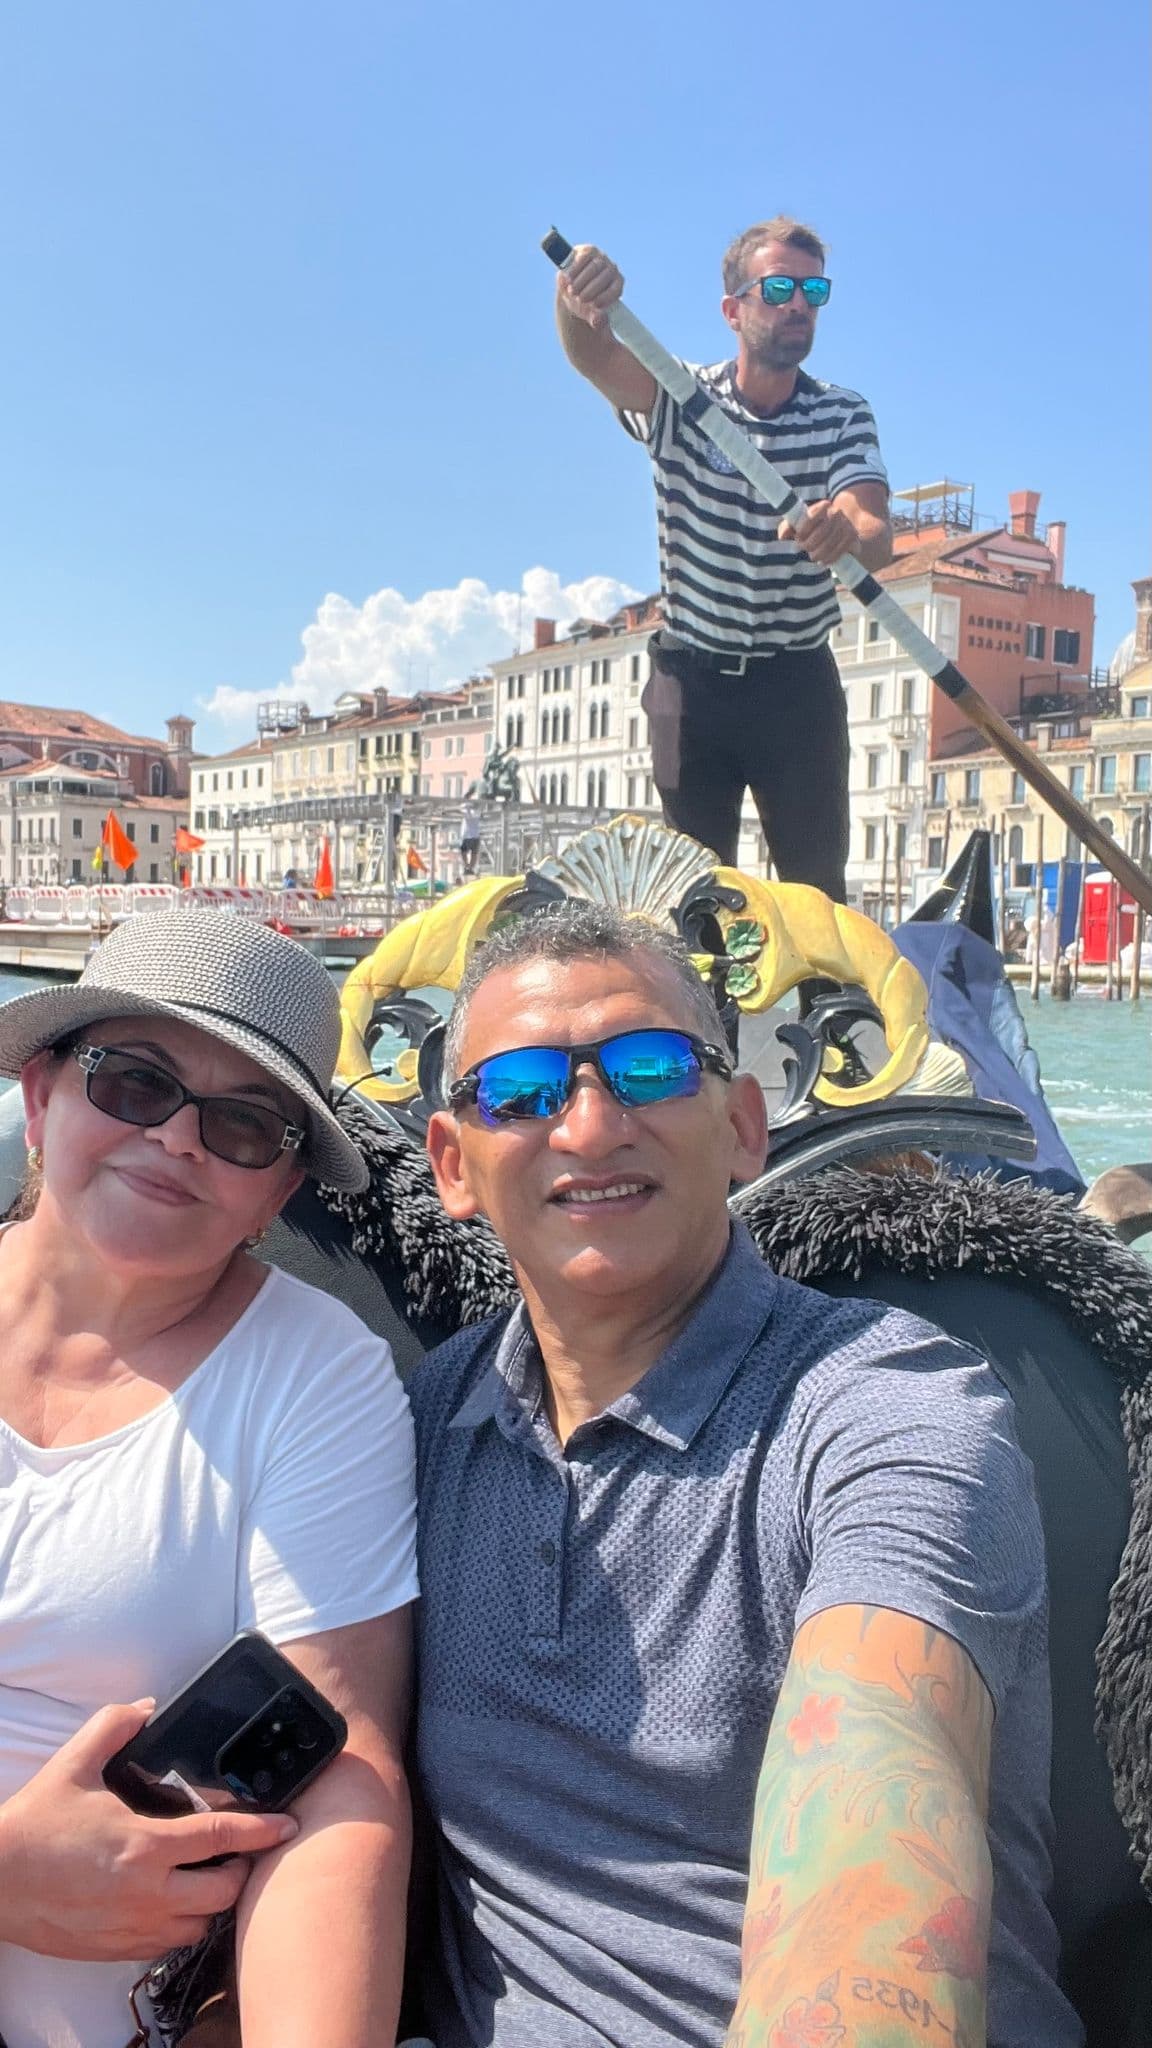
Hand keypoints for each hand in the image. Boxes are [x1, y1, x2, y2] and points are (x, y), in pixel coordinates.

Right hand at [0, 1701, 298, 1961]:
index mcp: (144, 1846)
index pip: (221, 1839)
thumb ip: (116, 1725)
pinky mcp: (116, 1950)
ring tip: (209, 1875)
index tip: (288, 1824)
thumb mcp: (75, 1762)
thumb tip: (149, 1709)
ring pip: (200, 1926)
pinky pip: (167, 1944)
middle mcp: (146, 1893)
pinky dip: (180, 1925)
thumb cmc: (35, 1825)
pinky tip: (173, 1900)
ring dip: (213, 1902)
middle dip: (242, 1870)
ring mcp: (132, 1927)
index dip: (262, 1830)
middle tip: (241, 1850)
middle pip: (224, 1892)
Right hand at [557, 244, 623, 328]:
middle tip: (579, 300)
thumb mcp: (590, 314)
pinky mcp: (588, 251)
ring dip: (582, 281)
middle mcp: (612, 269)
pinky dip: (575, 270)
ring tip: (572, 292)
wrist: (573, 289)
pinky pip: (583, 258)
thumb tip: (597, 321)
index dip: (605, 298)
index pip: (615, 289)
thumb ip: (595, 319)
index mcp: (617, 284)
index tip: (594, 306)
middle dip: (591, 290)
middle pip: (604, 277)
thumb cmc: (585, 304)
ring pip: (594, 267)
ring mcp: (601, 258)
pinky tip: (568, 279)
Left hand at [778, 498, 858, 567]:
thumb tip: (782, 537)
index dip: (803, 530)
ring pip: (830, 543)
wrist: (838, 528)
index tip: (798, 538)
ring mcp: (846, 524)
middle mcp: (836, 512)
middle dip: (810, 544)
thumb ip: (788, 528)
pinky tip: (824, 562)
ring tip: (813, 558)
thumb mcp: (799, 524)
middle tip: (804, 550)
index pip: (812, 516)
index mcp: (822, 506)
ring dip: (820, 553)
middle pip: (821, 532)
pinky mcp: (853, 536)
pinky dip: (831, 558)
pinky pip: (841, 549)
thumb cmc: (812, 527)